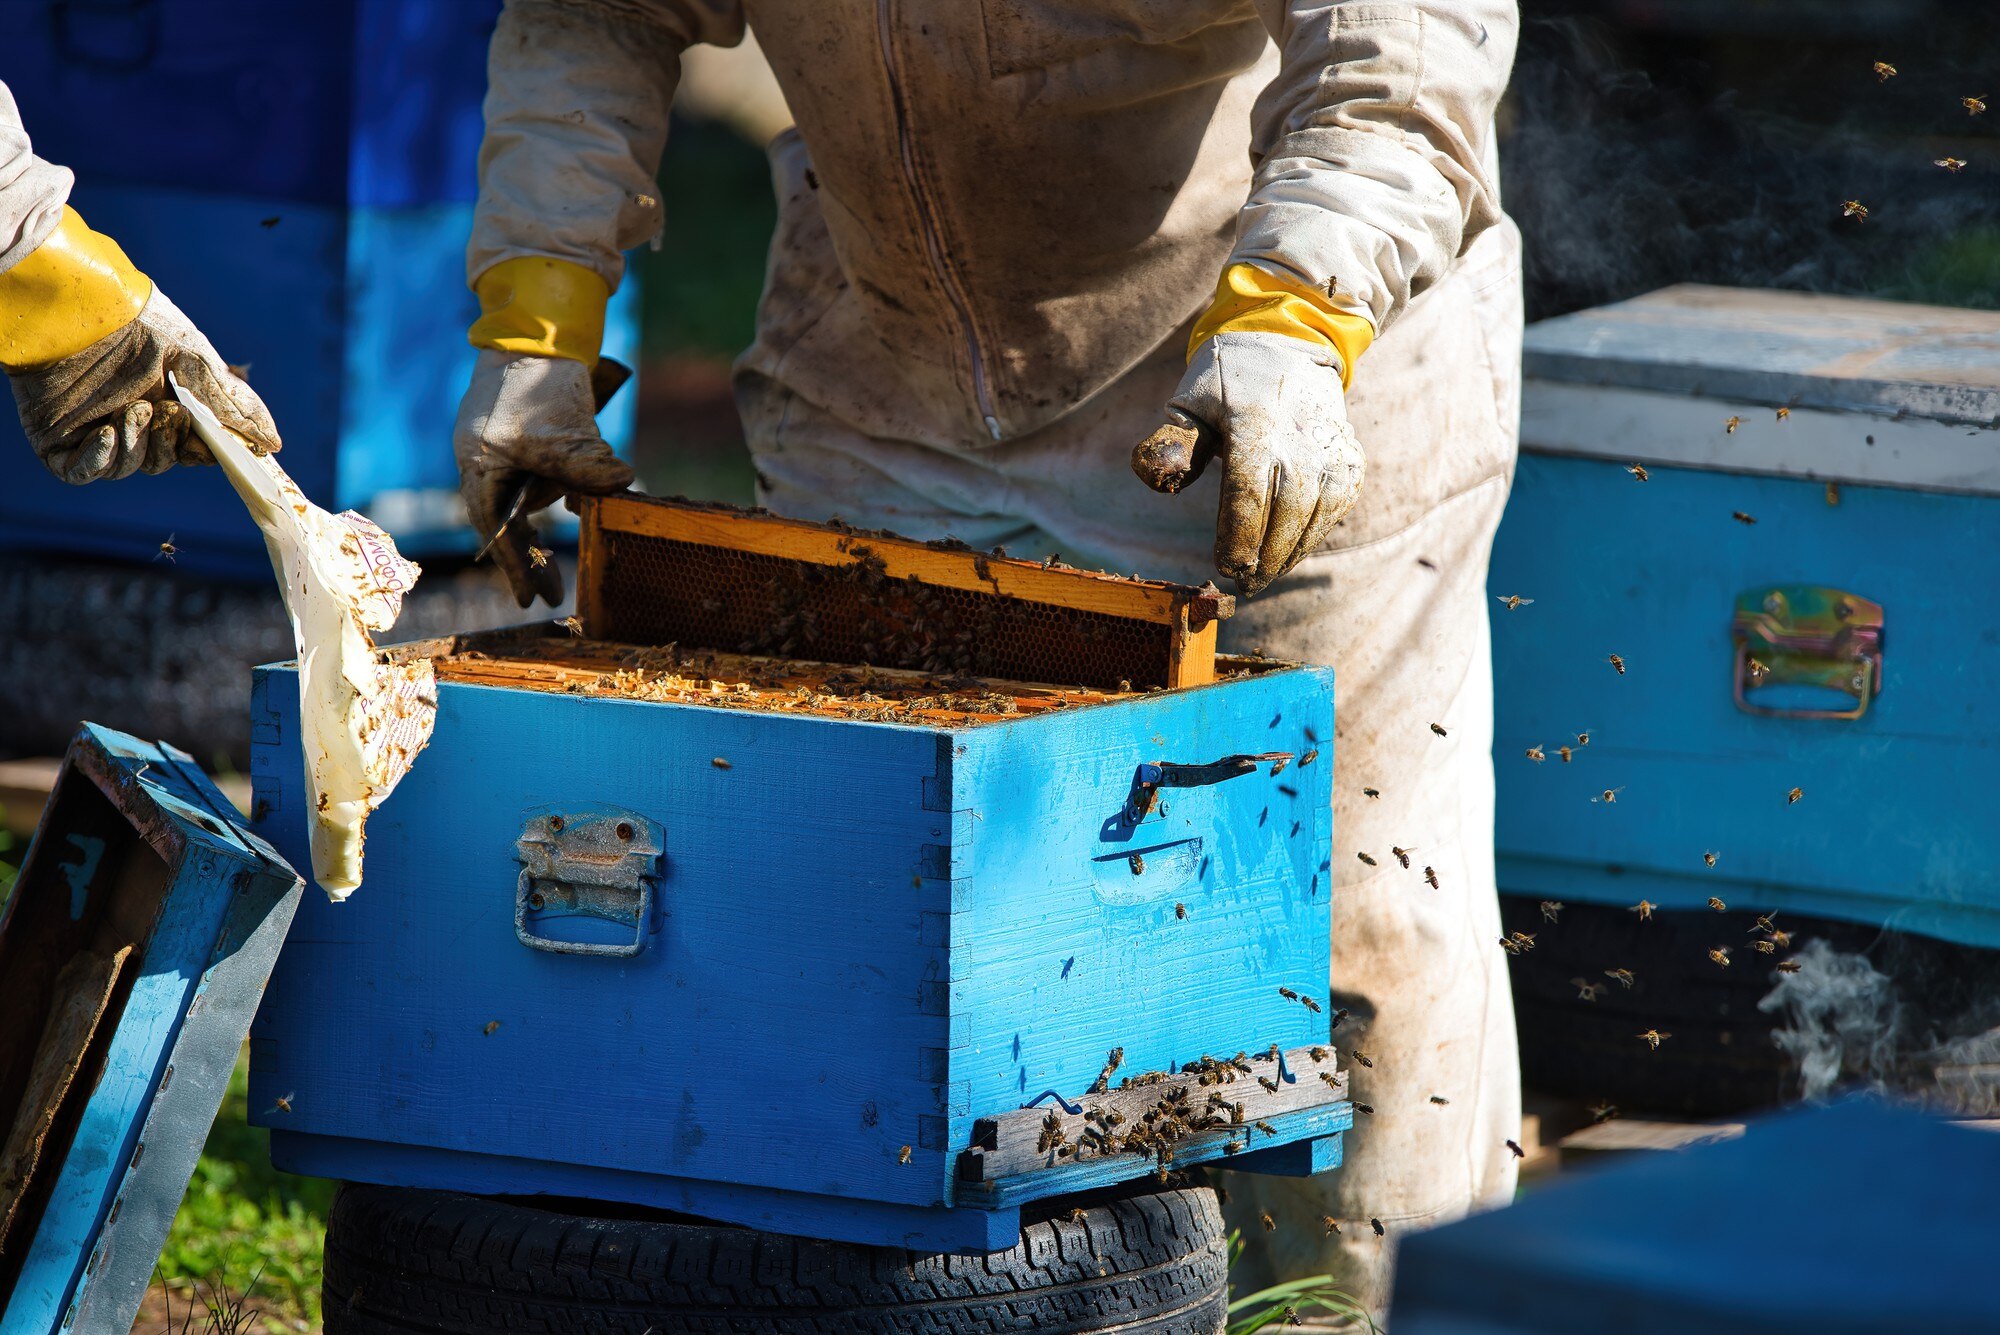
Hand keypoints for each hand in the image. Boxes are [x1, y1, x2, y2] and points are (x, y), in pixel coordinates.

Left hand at [8, 287, 279, 482]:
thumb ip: (237, 407)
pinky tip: (108, 433)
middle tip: (167, 410)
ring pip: (131, 466)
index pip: (193, 446)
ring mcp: (95, 428)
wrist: (79, 309)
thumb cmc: (142, 326)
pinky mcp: (59, 440)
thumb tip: (273, 445)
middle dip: (170, 441)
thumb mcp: (201, 364)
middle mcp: (131, 415)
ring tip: (132, 409)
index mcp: (165, 399)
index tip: (213, 443)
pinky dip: (101, 460)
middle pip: (165, 459)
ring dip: (138, 444)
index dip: (204, 449)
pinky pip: (84, 472)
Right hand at [453, 348, 634, 606]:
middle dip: (531, 558)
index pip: (496, 528)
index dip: (512, 565)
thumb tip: (624, 484)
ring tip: (570, 548)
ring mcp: (510, 450)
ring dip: (549, 524)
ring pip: (531, 500)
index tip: (528, 601)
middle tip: (554, 594)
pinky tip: (582, 505)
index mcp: (480, 466)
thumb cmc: (535, 379)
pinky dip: (564, 492)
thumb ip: (586, 463)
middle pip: (510, 521)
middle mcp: (490, 463)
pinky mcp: (533, 437)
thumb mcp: (559, 430)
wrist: (537, 328)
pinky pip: (545, 476)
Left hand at [1131, 331, 1363, 595]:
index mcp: (1255, 423)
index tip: (1225, 568)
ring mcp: (1330, 448)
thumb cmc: (1226, 383)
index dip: (1238, 538)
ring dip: (1289, 554)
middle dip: (1265, 556)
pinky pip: (1334, 509)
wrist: (1289, 347)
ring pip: (1315, 516)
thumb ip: (1171, 444)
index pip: (1249, 494)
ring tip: (1264, 576)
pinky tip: (1289, 552)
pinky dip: (1312, 536)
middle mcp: (1300, 436)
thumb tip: (1159, 479)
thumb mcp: (1189, 402)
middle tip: (1245, 584)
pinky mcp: (1350, 460)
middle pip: (1286, 512)